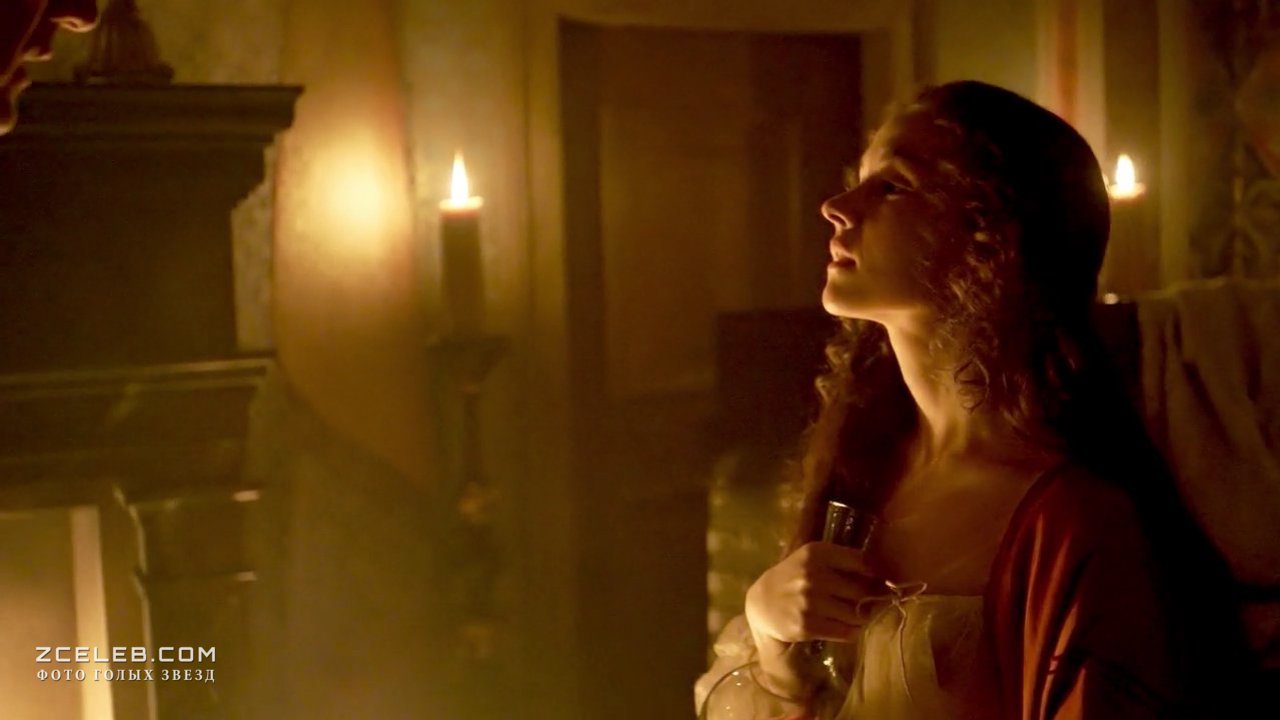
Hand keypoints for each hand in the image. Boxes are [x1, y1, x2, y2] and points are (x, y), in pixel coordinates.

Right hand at [745, 541, 885, 644]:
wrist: (763, 602)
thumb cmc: (795, 577)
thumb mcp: (812, 558)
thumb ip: (844, 561)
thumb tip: (886, 576)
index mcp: (817, 552)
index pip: (863, 562)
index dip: (878, 574)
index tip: (882, 581)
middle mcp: (813, 575)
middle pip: (862, 590)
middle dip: (870, 599)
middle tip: (869, 602)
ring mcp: (809, 602)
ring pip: (856, 614)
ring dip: (861, 617)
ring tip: (855, 615)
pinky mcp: (807, 625)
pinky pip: (845, 632)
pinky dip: (851, 632)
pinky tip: (845, 627)